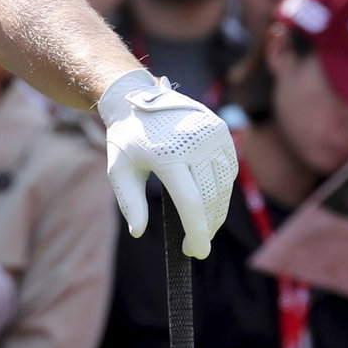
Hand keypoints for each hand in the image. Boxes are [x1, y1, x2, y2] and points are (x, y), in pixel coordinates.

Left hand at [99, 68, 237, 259]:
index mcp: (168, 154)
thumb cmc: (125, 138)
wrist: (135, 95)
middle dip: (207, 228)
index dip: (197, 232)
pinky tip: (212, 202)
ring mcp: (211, 134)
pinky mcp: (221, 129)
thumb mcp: (118, 170)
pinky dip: (223, 189)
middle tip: (198, 248)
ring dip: (217, 212)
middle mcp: (194, 142)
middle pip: (211, 198)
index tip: (195, 253)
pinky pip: (229, 169)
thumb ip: (130, 202)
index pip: (191, 203)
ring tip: (204, 229)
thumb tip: (139, 231)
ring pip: (224, 186)